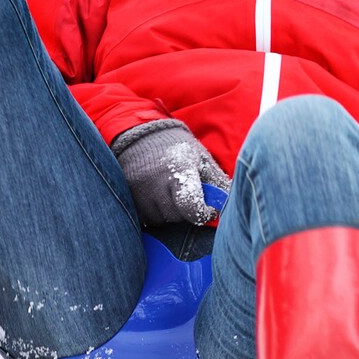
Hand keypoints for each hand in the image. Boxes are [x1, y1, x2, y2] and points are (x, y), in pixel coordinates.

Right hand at [112, 119, 229, 226]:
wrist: (142, 137)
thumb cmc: (179, 151)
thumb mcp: (202, 160)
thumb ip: (218, 184)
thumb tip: (231, 207)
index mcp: (180, 169)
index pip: (190, 207)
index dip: (203, 214)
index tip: (207, 209)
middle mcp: (156, 182)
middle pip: (177, 216)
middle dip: (187, 211)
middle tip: (186, 194)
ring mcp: (138, 191)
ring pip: (161, 221)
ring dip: (169, 213)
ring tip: (169, 192)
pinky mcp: (127, 198)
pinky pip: (145, 220)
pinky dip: (154, 213)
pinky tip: (156, 197)